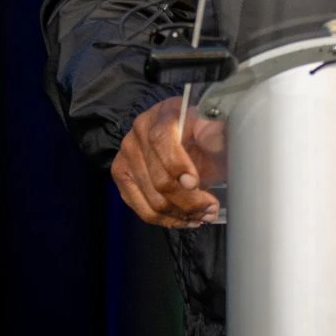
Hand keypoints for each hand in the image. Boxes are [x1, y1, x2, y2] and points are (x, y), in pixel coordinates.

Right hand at [110, 96, 225, 227]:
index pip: (161, 141)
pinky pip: (141, 209)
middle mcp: (138, 135)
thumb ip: (214, 131)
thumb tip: (213, 139)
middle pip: (158, 179)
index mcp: (161, 115)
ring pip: (151, 200)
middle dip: (189, 201)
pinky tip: (185, 219)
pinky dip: (166, 220)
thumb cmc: (201, 129)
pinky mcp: (121, 177)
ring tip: (202, 217)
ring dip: (180, 215)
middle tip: (210, 209)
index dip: (177, 165)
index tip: (195, 183)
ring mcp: (126, 157)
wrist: (182, 131)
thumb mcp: (213, 125)